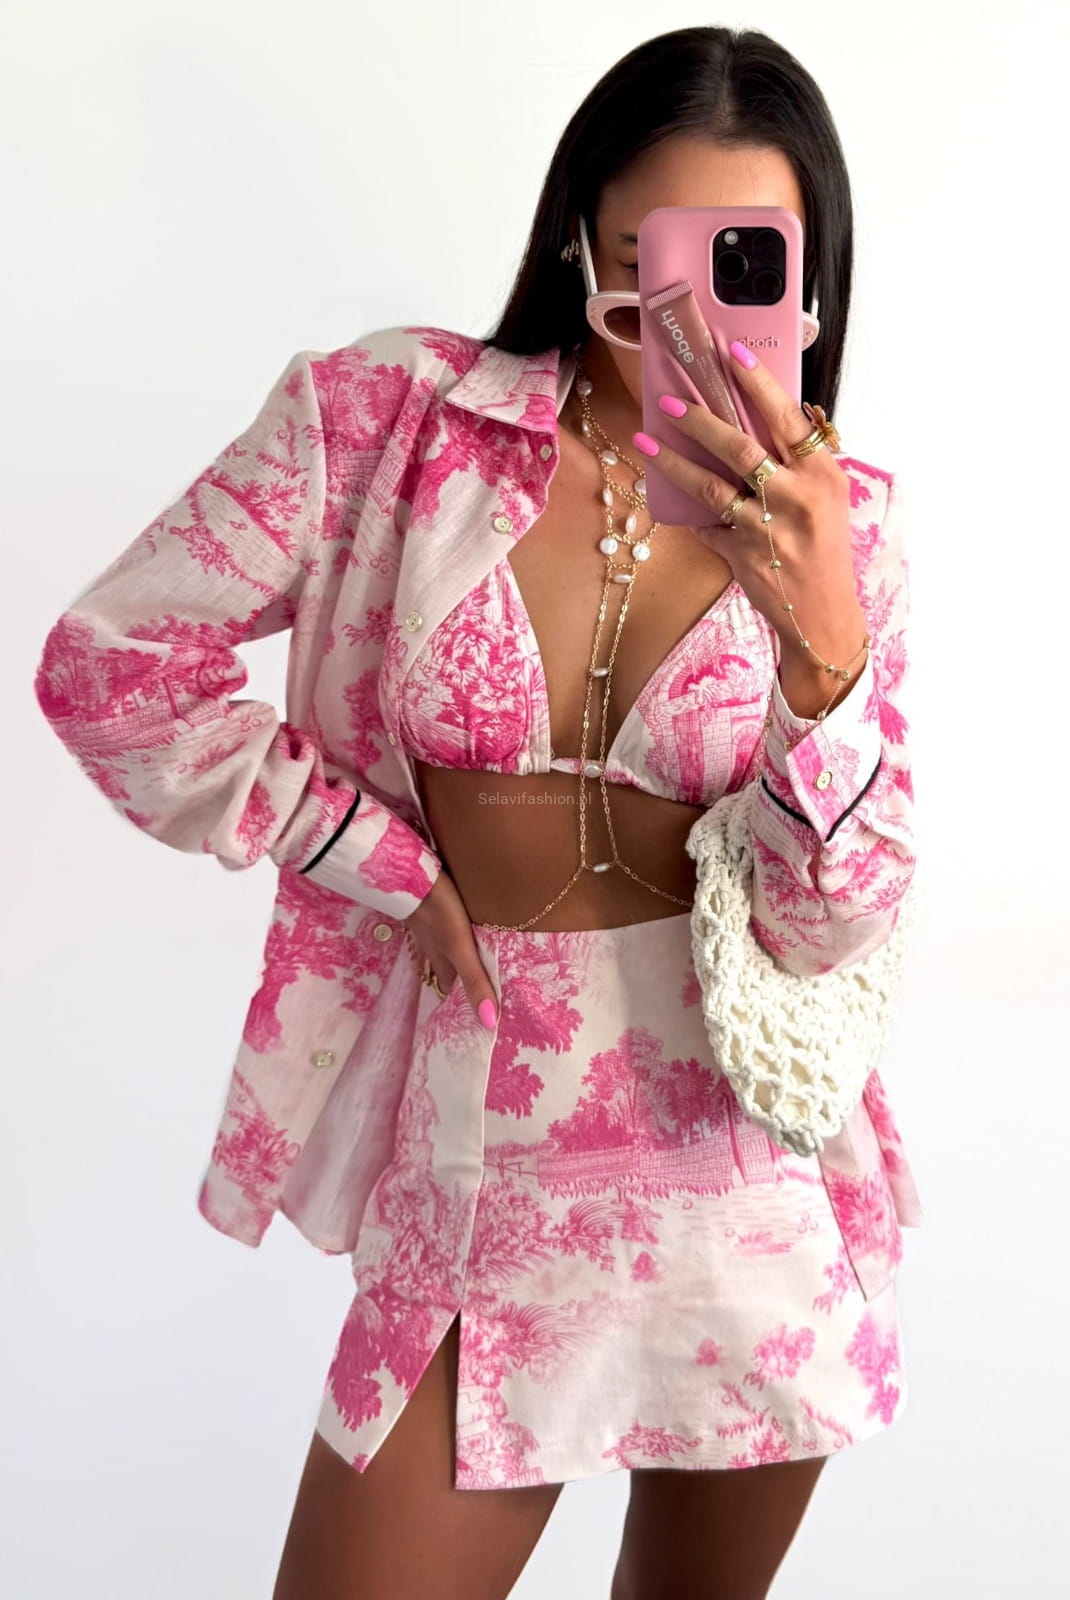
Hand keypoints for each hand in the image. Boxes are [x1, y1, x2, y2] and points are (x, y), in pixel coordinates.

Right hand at [403, 868, 498, 1028]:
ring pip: (444, 949)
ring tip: (476, 957)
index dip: (463, 999)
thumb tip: (489, 1021)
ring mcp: (428, 929)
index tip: (479, 1006)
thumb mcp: (460, 948)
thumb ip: (475, 980)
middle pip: (448, 970)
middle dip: (463, 977)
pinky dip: (453, 930)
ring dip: (457, 955)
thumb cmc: (439, 911)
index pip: (451, 990)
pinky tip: (463, 924)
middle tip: (484, 982)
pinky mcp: (430, 907)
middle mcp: (433, 950)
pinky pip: (443, 926)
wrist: (412, 873)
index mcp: (442, 963)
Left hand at [634, 345, 868, 715]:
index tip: (732, 352)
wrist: (823, 614)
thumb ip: (801, 460)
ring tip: (647, 439)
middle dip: (701, 419)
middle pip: (741, 447)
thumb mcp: (828, 497)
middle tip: (672, 400)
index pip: (786, 418)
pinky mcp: (741, 554)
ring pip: (711, 486)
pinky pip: (705, 524)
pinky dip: (687, 511)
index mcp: (820, 474)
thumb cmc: (825, 549)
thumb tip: (772, 417)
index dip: (757, 383)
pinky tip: (665, 494)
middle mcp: (795, 497)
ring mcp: (765, 528)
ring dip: (675, 461)